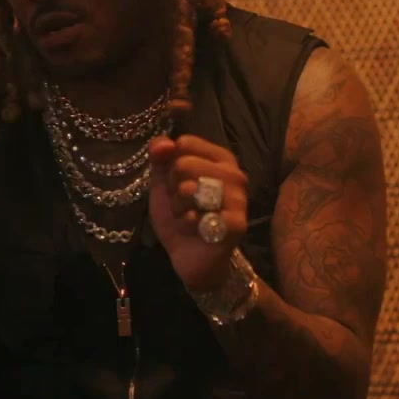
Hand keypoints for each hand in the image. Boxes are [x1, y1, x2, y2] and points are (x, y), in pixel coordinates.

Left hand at [148, 134, 247, 292]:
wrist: (189, 256)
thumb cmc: (181, 214)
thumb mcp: (164, 181)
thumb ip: (160, 156)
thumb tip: (163, 143)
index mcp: (221, 158)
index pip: (185, 143)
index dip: (171, 164)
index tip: (178, 181)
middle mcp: (234, 174)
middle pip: (184, 163)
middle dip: (174, 188)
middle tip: (183, 203)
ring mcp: (238, 198)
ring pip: (188, 188)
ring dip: (179, 207)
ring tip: (188, 216)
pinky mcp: (236, 223)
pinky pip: (195, 215)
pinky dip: (186, 224)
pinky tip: (195, 229)